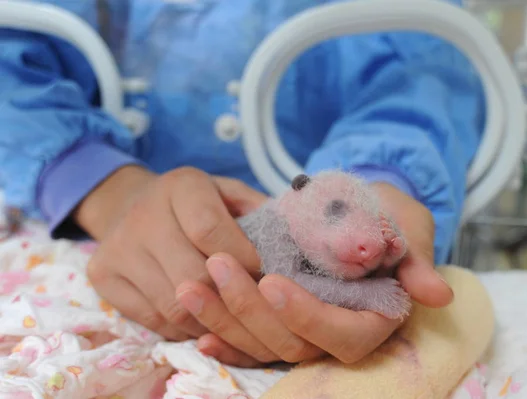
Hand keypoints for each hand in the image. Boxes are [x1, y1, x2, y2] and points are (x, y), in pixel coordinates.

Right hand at [78, 165, 266, 339]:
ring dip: (212, 319)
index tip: (266, 273)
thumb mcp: (229, 194)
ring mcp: (117, 248)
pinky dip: (186, 329)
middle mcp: (142, 214)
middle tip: (255, 303)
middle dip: (231, 296)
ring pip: (173, 306)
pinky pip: (153, 321)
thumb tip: (297, 243)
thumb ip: (260, 213)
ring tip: (234, 315)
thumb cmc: (195, 203)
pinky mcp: (102, 277)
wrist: (129, 204)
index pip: (211, 230)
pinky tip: (204, 319)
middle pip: (192, 275)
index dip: (245, 258)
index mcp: (180, 186)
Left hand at [176, 182, 452, 366]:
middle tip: (216, 269)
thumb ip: (417, 259)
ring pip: (264, 342)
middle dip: (250, 311)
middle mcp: (336, 331)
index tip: (272, 282)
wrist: (355, 206)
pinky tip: (193, 325)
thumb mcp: (406, 225)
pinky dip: (223, 337)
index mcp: (374, 316)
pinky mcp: (279, 321)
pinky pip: (249, 340)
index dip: (308, 316)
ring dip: (224, 320)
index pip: (343, 335)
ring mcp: (304, 328)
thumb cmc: (385, 214)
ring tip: (189, 288)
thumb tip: (436, 294)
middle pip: (294, 344)